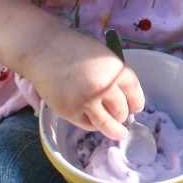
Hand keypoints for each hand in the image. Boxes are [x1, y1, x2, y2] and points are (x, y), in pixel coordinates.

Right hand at [24, 31, 144, 142]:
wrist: (45, 51)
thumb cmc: (75, 49)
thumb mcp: (104, 57)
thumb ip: (114, 75)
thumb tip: (124, 96)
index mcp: (115, 71)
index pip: (134, 92)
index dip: (138, 102)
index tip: (137, 108)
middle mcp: (103, 88)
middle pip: (122, 109)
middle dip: (124, 115)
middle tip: (123, 116)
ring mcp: (86, 102)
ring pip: (107, 123)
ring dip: (114, 129)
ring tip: (119, 133)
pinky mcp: (70, 112)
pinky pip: (88, 125)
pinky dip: (94, 125)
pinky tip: (96, 123)